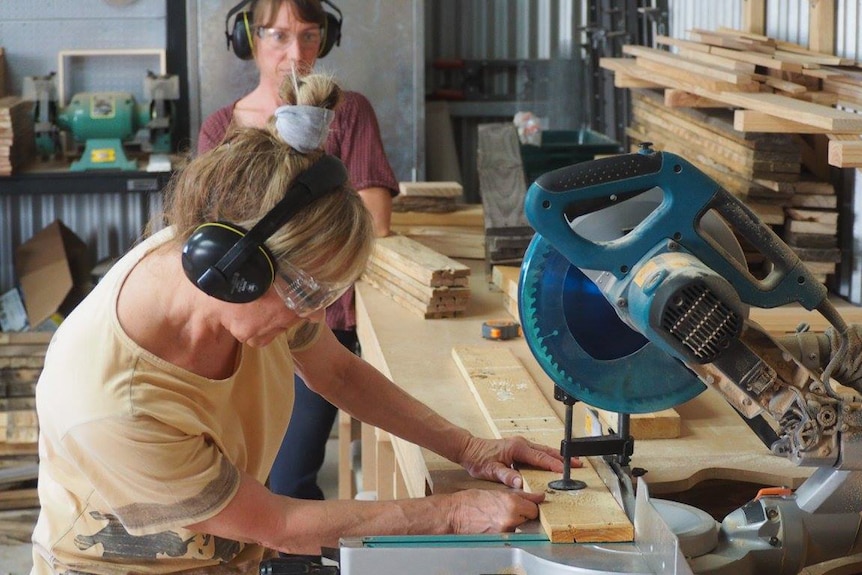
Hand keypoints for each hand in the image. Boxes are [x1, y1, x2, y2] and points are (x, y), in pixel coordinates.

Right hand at [448, 489, 544, 532]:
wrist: (454, 514)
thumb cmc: (471, 501)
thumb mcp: (497, 492)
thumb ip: (522, 495)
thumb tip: (539, 497)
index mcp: (512, 504)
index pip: (534, 509)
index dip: (529, 506)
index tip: (524, 504)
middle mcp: (511, 519)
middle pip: (528, 518)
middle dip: (521, 514)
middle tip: (506, 509)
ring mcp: (505, 531)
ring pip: (519, 526)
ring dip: (513, 522)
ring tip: (497, 515)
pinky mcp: (500, 540)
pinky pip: (509, 534)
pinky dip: (504, 529)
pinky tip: (493, 523)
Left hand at [457, 436, 581, 488]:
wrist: (469, 449)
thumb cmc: (479, 459)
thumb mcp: (491, 470)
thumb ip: (506, 476)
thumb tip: (520, 483)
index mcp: (517, 448)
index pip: (540, 458)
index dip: (554, 465)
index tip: (565, 470)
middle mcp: (521, 444)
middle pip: (547, 451)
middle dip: (563, 458)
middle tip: (578, 463)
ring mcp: (521, 444)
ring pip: (544, 450)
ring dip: (558, 456)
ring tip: (572, 462)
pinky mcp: (519, 447)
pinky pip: (538, 452)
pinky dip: (549, 456)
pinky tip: (554, 462)